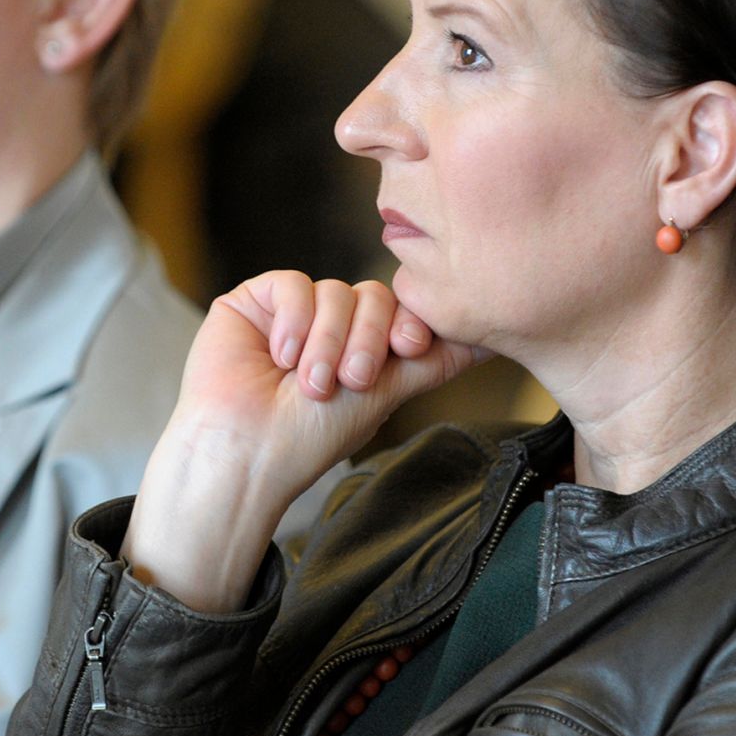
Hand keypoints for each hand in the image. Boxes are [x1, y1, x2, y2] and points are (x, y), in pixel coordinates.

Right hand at [123, 271, 484, 610]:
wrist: (248, 451)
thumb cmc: (309, 437)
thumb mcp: (381, 395)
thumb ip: (430, 361)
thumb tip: (487, 341)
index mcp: (362, 348)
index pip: (399, 311)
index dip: (408, 324)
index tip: (408, 348)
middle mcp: (331, 326)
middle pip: (373, 296)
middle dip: (367, 340)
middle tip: (351, 381)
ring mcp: (292, 312)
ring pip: (334, 291)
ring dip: (327, 342)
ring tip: (309, 383)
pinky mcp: (255, 301)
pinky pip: (291, 284)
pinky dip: (292, 321)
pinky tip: (279, 356)